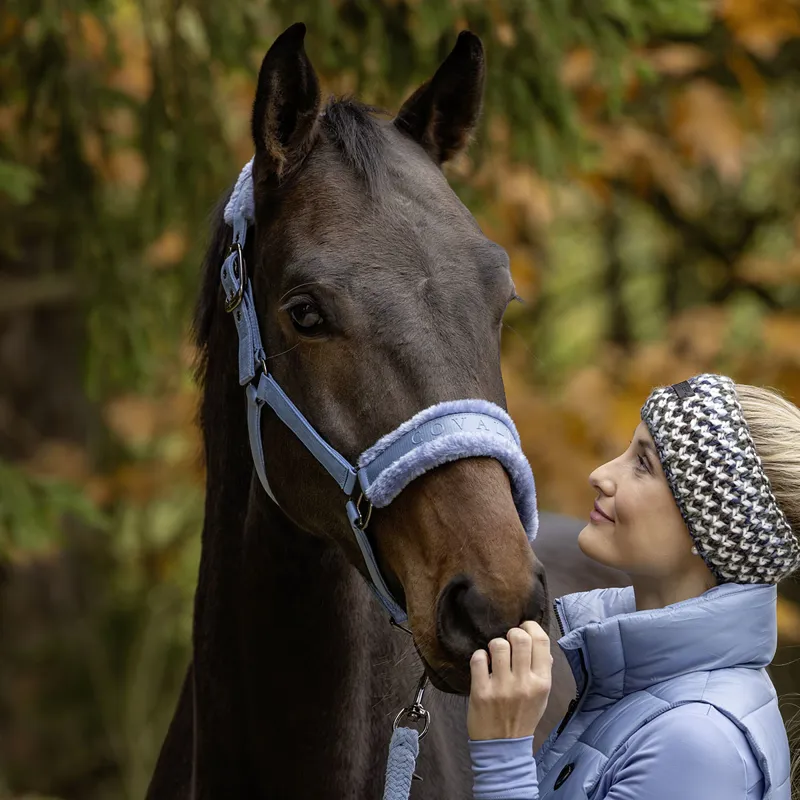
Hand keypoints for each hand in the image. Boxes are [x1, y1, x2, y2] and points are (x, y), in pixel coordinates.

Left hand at [467, 621, 552, 740]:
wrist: (503, 747)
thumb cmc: (523, 717)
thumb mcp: (542, 696)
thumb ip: (542, 669)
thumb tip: (538, 643)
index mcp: (542, 682)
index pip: (541, 641)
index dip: (531, 626)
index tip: (524, 627)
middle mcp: (524, 683)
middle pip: (519, 638)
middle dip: (512, 633)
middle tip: (508, 641)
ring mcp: (502, 687)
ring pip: (497, 644)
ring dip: (495, 645)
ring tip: (495, 655)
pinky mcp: (481, 691)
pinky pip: (478, 658)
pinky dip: (479, 657)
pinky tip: (483, 665)